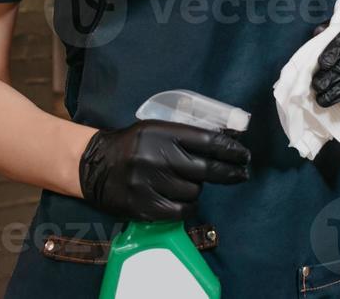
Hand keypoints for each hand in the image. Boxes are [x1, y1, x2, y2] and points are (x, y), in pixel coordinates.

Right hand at [78, 120, 250, 221]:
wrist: (94, 165)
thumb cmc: (132, 145)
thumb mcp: (156, 129)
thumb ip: (187, 135)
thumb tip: (227, 141)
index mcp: (162, 133)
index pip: (207, 141)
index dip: (230, 150)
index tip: (244, 156)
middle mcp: (157, 156)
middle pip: (206, 169)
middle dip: (229, 172)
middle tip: (241, 174)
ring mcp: (150, 183)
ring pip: (194, 191)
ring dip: (196, 188)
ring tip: (183, 182)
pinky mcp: (144, 206)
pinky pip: (181, 210)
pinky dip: (186, 206)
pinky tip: (181, 200)